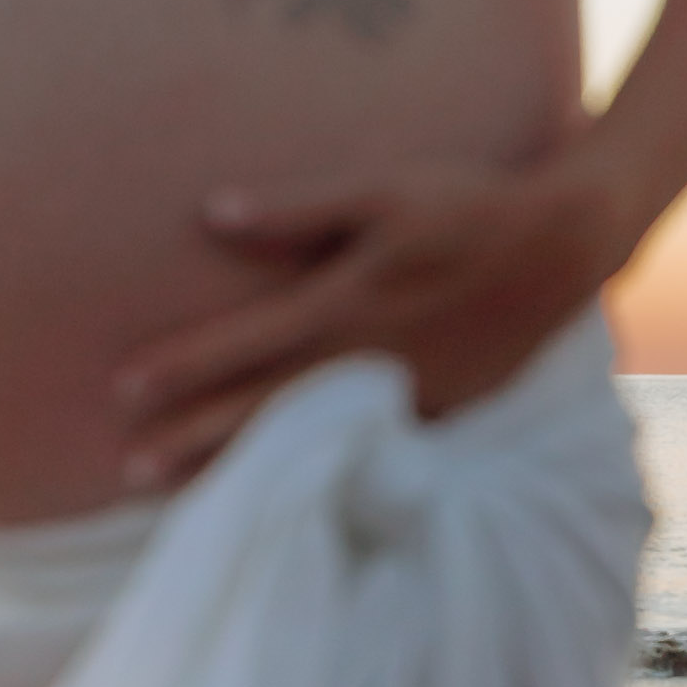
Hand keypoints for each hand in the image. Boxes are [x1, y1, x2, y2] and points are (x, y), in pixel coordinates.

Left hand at [113, 147, 635, 490]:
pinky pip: (358, 453)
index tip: (122, 388)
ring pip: (306, 442)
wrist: (564, 246)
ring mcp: (400, 397)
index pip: (243, 344)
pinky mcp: (433, 415)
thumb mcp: (381, 189)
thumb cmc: (465, 205)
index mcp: (343, 302)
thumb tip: (212, 213)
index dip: (181, 366)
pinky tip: (276, 496)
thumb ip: (296, 208)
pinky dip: (311, 476)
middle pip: (261, 408)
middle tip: (128, 470)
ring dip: (240, 468)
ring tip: (178, 495)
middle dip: (193, 439)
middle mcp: (364, 360)